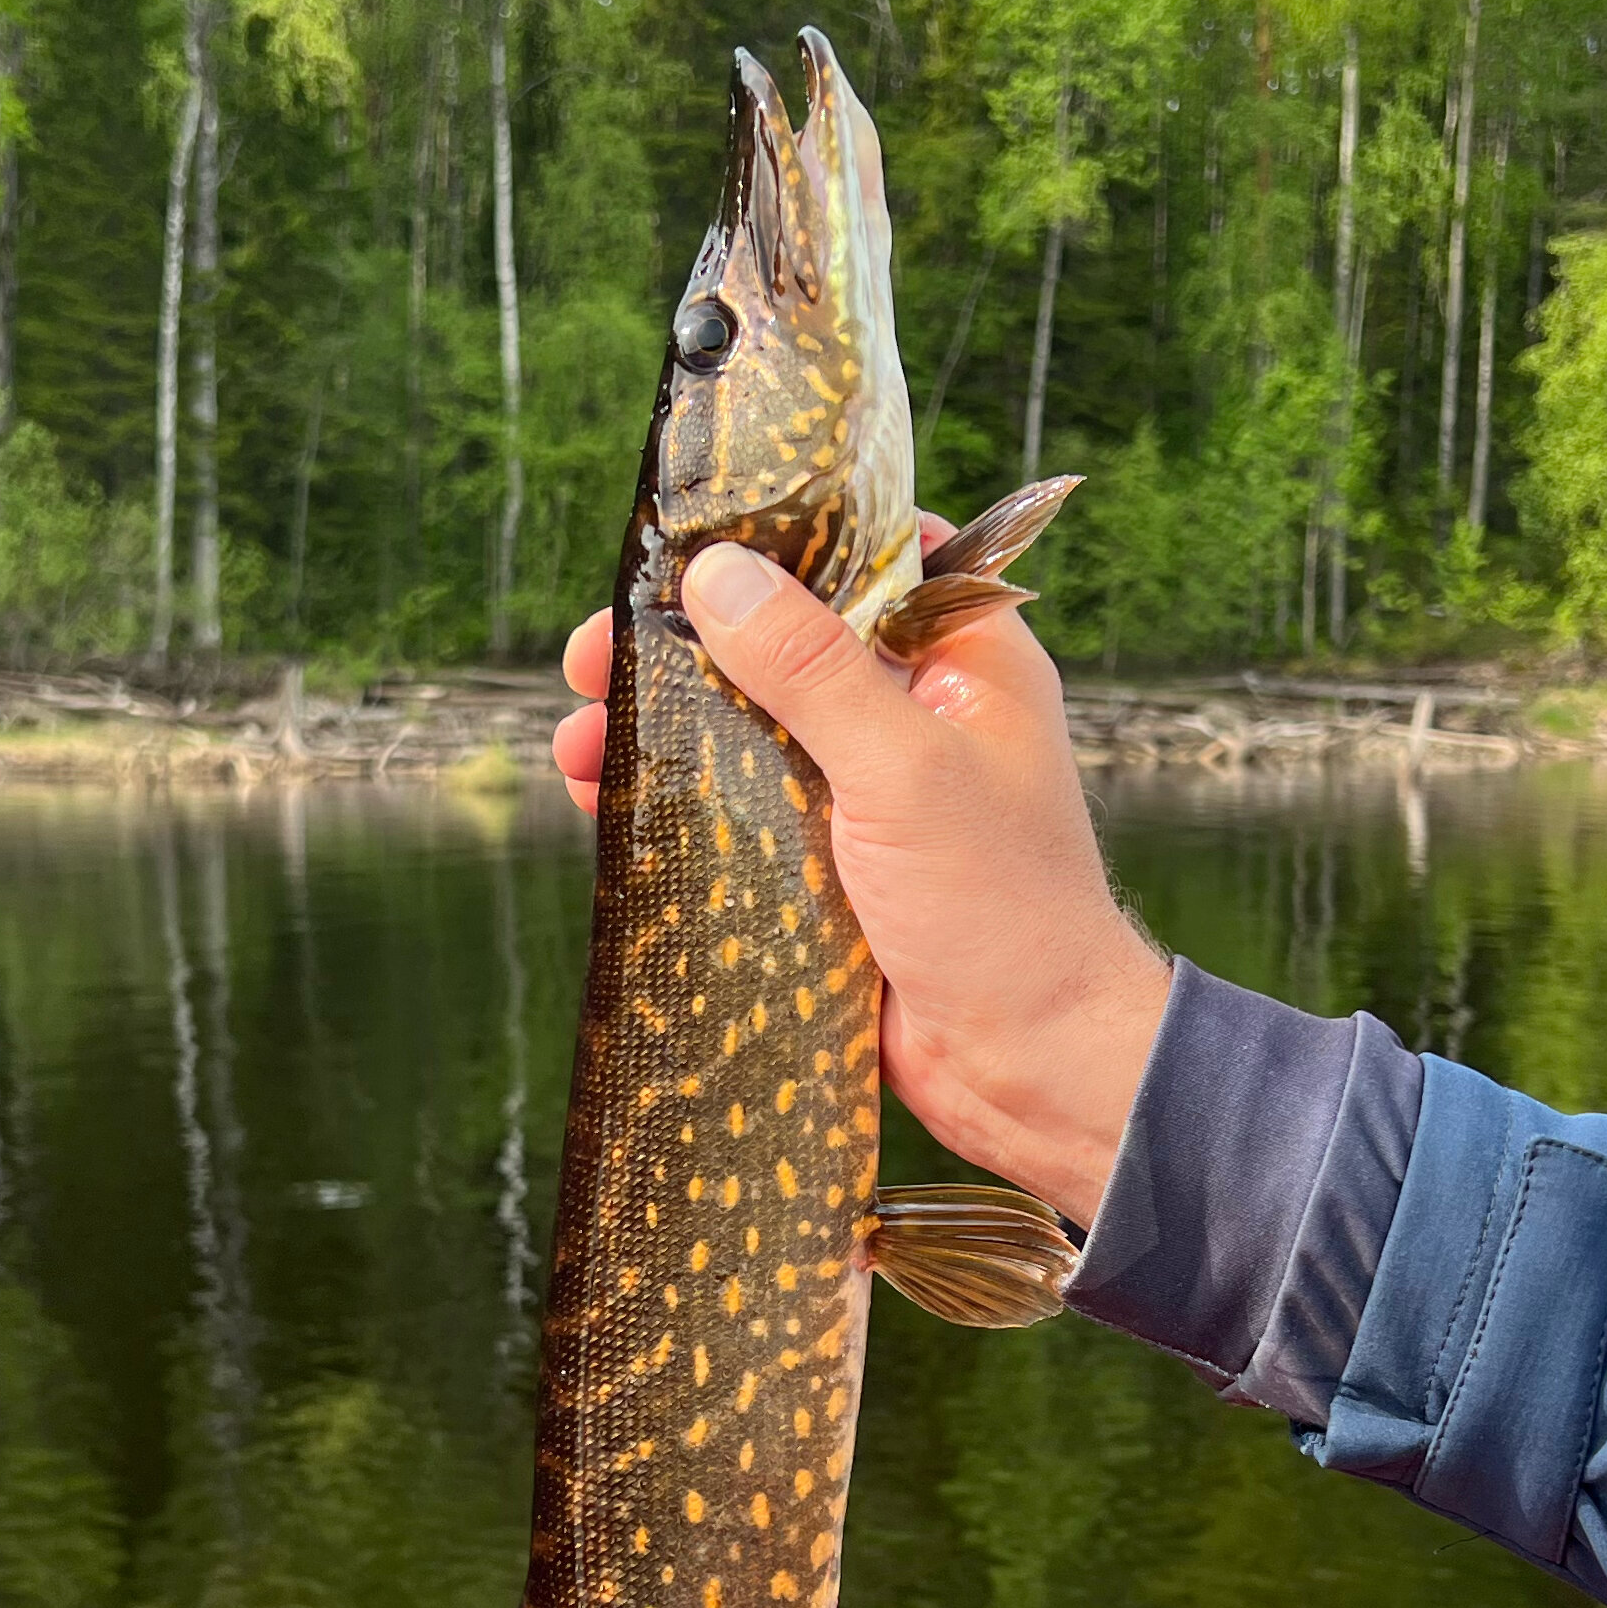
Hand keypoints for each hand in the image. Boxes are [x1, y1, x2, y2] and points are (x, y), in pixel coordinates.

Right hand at [551, 527, 1169, 1230]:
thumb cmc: (1003, 909)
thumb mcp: (902, 768)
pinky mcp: (832, 864)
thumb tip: (716, 573)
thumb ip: (812, 667)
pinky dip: (675, 799)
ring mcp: (871, 791)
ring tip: (573, 737)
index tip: (681, 538)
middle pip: (783, 642)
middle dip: (682, 645)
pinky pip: (741, 810)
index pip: (872, 555)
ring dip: (660, 726)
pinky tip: (600, 800)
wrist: (1033, 1069)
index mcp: (965, 659)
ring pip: (747, 729)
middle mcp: (918, 711)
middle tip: (590, 655)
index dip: (777, 539)